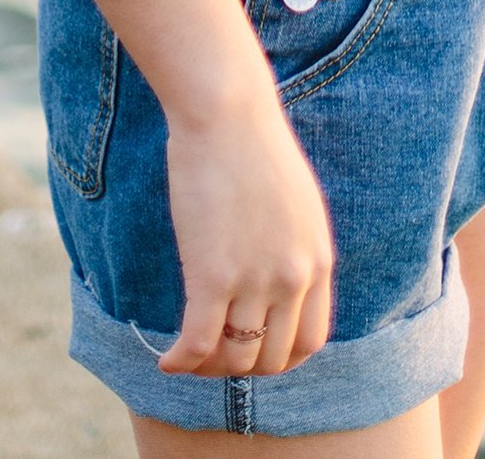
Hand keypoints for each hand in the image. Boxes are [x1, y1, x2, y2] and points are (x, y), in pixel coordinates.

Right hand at [153, 84, 336, 376]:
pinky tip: (166, 360)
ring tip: (187, 356)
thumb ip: (295, 249)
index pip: (311, 340)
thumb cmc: (256, 151)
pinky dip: (180, 362)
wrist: (229, 116)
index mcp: (318, 260)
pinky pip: (198, 345)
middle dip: (242, 366)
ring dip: (209, 367)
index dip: (280, 358)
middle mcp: (294, 276)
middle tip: (213, 354)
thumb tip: (279, 285)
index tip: (252, 351)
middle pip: (273, 358)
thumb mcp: (296, 206)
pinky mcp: (212, 276)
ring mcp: (256, 279)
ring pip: (236, 357)